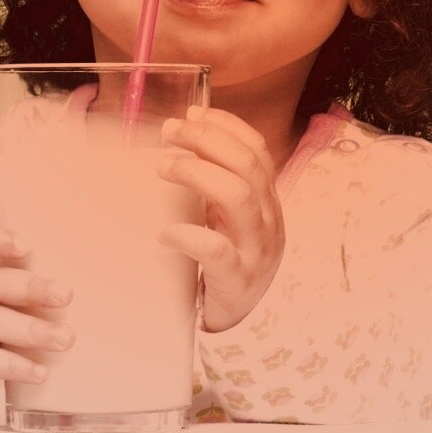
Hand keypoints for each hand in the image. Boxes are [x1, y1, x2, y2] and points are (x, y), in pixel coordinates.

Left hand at [158, 106, 285, 332]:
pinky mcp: (237, 279)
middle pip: (247, 164)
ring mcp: (256, 249)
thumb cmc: (230, 258)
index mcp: (267, 199)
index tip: (192, 113)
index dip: (226, 125)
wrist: (245, 319)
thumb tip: (179, 138)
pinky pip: (218, 252)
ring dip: (197, 173)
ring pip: (238, 197)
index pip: (257, 149)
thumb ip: (216, 182)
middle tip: (169, 133)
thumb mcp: (229, 216)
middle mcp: (268, 219)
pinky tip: (165, 231)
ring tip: (162, 166)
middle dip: (206, 140)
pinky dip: (189, 236)